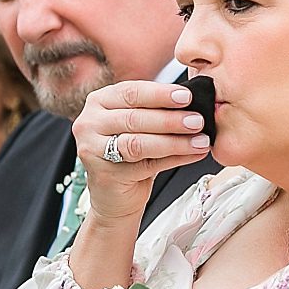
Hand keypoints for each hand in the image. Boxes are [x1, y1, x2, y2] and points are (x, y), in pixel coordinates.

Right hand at [72, 81, 210, 224]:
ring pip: (138, 143)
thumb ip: (155, 110)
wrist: (114, 196)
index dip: (160, 94)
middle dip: (170, 119)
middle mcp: (89, 123)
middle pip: (134, 118)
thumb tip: (194, 101)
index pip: (131, 92)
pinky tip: (193, 155)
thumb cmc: (129, 154)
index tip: (187, 96)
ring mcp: (92, 149)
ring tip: (200, 140)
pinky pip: (146, 165)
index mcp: (99, 102)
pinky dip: (174, 159)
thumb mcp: (137, 124)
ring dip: (174, 141)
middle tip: (197, 121)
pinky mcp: (104, 174)